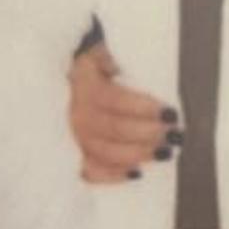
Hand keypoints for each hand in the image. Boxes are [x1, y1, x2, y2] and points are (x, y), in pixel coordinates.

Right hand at [68, 41, 181, 181]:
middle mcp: (78, 116)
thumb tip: (117, 65)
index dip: (145, 109)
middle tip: (174, 135)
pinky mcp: (71, 155)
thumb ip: (109, 57)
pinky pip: (89, 172)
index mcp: (87, 89)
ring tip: (165, 152)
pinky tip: (136, 172)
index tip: (171, 113)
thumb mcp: (98, 53)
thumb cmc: (89, 67)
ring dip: (138, 155)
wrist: (55, 82)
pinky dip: (112, 175)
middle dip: (149, 134)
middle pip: (115, 130)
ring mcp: (73, 139)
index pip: (118, 101)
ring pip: (106, 153)